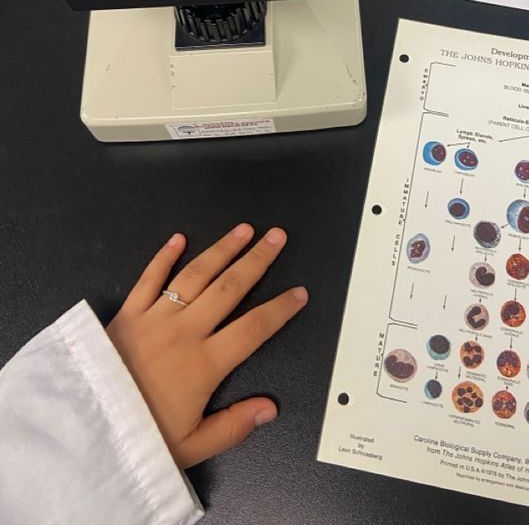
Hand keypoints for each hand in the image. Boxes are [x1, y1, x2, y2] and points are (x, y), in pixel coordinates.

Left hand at [106, 225, 307, 468]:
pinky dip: (164, 256)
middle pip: (230, 288)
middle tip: (277, 237)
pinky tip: (179, 238)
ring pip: (196, 274)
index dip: (280, 309)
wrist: (81, 430)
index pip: (254, 328)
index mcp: (205, 364)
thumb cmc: (139, 438)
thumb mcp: (192, 446)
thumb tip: (270, 408)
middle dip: (257, 260)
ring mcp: (155, 318)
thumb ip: (234, 425)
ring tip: (244, 230)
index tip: (299, 293)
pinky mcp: (126, 313)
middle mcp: (184, 332)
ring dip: (222, 249)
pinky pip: (149, 278)